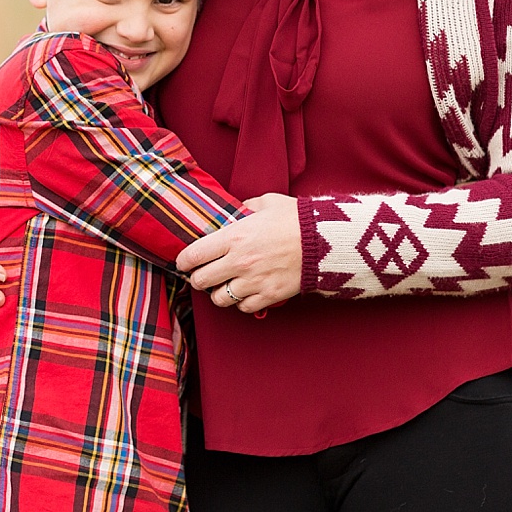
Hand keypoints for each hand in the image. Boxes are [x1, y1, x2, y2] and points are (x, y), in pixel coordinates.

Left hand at [176, 192, 300, 312]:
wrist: (328, 241)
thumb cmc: (297, 219)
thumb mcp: (268, 203)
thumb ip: (247, 205)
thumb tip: (238, 208)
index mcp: (234, 237)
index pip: (193, 255)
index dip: (183, 261)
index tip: (183, 262)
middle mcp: (239, 262)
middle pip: (201, 281)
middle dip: (198, 279)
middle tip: (202, 275)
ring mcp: (253, 281)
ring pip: (219, 298)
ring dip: (218, 293)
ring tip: (223, 285)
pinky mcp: (269, 295)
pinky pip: (244, 308)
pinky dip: (241, 303)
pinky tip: (245, 292)